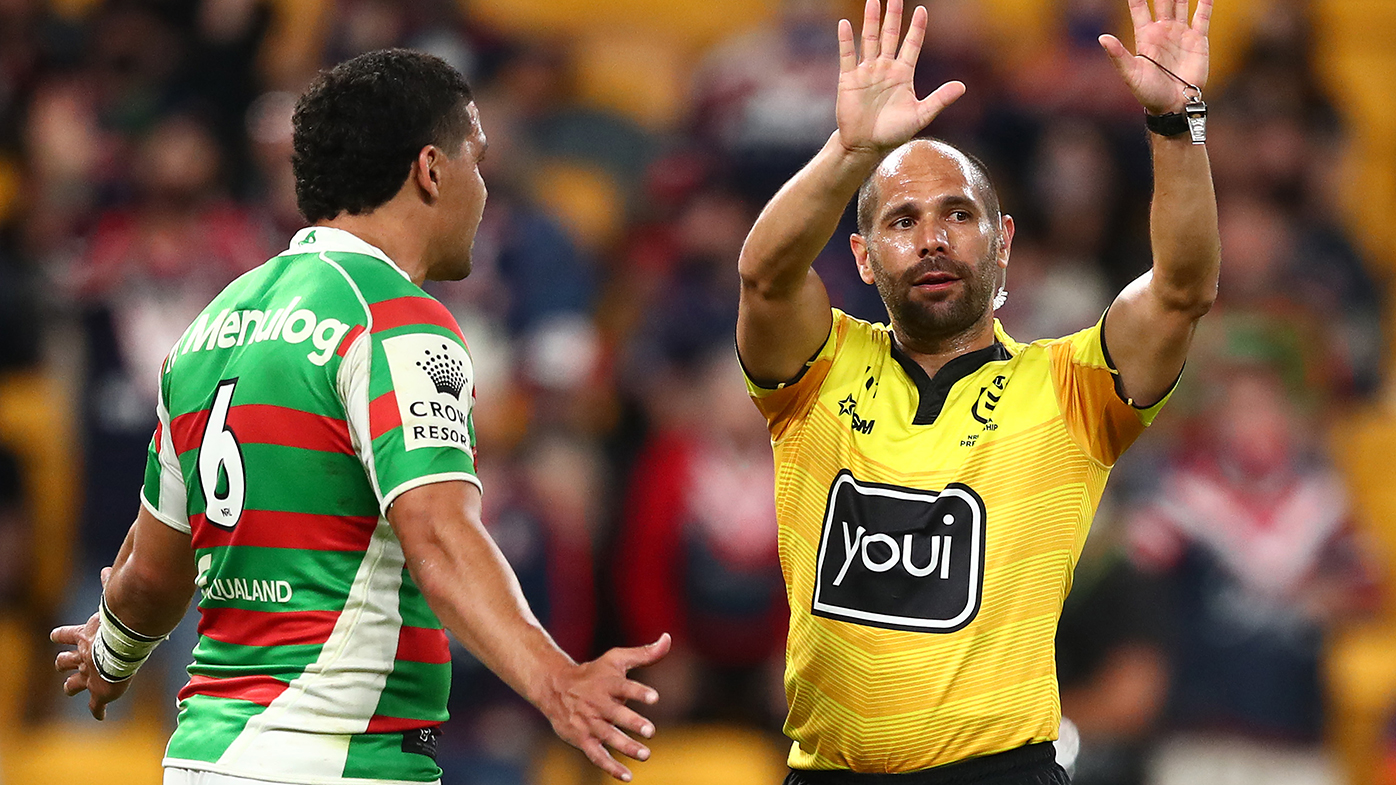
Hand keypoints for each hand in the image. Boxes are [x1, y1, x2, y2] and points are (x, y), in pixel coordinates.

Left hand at [51, 569, 129, 719]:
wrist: (120, 651)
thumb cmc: (117, 627)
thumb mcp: (110, 604)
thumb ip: (110, 586)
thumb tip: (108, 567)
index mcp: (84, 637)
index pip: (66, 635)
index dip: (61, 635)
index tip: (55, 637)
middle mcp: (82, 657)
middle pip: (64, 661)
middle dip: (62, 662)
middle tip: (60, 664)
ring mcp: (89, 677)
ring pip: (73, 684)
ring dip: (71, 686)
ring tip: (69, 689)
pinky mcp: (99, 693)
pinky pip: (97, 706)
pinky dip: (98, 712)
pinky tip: (100, 718)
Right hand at [541, 633, 670, 781]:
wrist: (555, 687)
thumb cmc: (594, 673)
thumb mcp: (617, 659)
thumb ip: (645, 653)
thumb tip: (668, 638)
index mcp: (607, 683)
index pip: (624, 687)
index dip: (638, 692)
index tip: (654, 698)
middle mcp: (597, 703)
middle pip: (615, 714)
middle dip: (632, 722)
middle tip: (650, 731)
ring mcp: (588, 722)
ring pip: (607, 736)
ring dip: (625, 746)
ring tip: (645, 754)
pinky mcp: (582, 739)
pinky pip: (596, 755)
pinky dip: (610, 767)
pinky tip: (628, 776)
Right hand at [836, 0, 964, 154]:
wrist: (866, 145)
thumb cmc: (893, 133)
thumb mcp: (920, 116)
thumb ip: (939, 99)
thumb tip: (962, 86)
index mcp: (903, 74)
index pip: (912, 45)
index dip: (916, 28)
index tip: (921, 10)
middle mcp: (885, 68)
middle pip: (890, 36)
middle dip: (893, 16)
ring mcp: (867, 72)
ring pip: (870, 40)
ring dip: (871, 21)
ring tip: (873, 1)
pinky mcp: (849, 79)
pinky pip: (848, 55)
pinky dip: (846, 40)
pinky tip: (845, 24)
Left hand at [1099, 0, 1211, 114]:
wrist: (1175, 105)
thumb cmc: (1149, 94)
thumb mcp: (1131, 74)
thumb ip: (1118, 55)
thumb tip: (1102, 38)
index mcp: (1144, 36)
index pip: (1139, 7)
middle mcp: (1162, 31)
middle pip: (1162, 0)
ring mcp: (1180, 33)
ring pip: (1181, 3)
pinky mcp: (1198, 39)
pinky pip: (1202, 16)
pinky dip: (1205, 3)